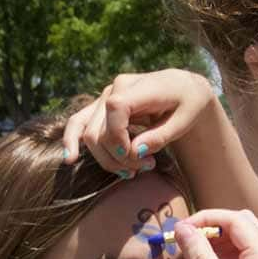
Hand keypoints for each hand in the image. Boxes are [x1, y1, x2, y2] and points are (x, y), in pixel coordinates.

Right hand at [62, 70, 219, 177]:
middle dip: (118, 157)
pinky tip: (69, 159)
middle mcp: (115, 89)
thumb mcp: (184, 121)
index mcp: (138, 86)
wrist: (184, 89)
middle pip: (99, 130)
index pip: (115, 110)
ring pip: (89, 134)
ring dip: (107, 159)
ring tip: (132, 171)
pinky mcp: (101, 107)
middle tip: (147, 168)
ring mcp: (105, 97)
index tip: (136, 157)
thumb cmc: (188, 103)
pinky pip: (79, 123)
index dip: (119, 138)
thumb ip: (160, 136)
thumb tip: (134, 151)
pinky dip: (72, 140)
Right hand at [173, 208, 257, 258]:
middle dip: (213, 225)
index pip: (236, 221)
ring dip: (220, 239)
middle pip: (244, 224)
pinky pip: (251, 256)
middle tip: (186, 240)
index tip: (179, 230)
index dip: (206, 219)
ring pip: (248, 238)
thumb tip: (182, 230)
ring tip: (194, 252)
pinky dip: (229, 254)